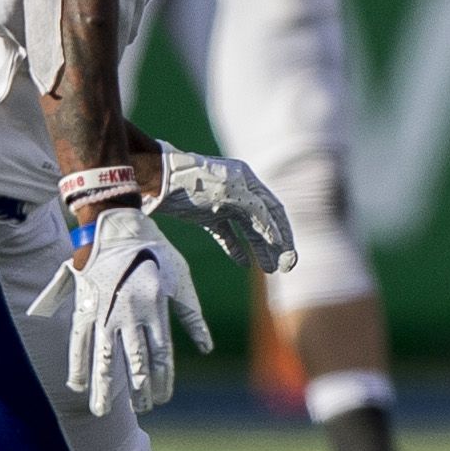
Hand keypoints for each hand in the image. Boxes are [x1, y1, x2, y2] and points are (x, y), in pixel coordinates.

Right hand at [28, 207, 211, 415]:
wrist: (117, 226)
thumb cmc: (155, 252)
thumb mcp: (182, 280)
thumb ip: (193, 317)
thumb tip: (206, 348)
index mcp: (156, 309)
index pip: (161, 356)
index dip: (162, 381)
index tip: (162, 400)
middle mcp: (130, 315)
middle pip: (134, 363)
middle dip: (136, 391)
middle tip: (140, 411)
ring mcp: (105, 312)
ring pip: (104, 358)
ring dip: (103, 387)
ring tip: (100, 411)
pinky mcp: (85, 307)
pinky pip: (79, 341)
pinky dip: (77, 364)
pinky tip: (76, 385)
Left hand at [142, 142, 296, 271]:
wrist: (158, 180)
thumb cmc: (195, 182)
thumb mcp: (232, 193)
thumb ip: (257, 212)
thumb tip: (277, 236)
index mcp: (249, 182)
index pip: (275, 211)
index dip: (286, 234)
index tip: (291, 256)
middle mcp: (239, 192)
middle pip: (265, 222)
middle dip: (277, 245)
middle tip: (285, 268)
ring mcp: (222, 204)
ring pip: (248, 230)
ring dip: (260, 250)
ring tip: (269, 270)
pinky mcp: (206, 216)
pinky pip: (226, 234)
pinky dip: (235, 248)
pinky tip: (243, 263)